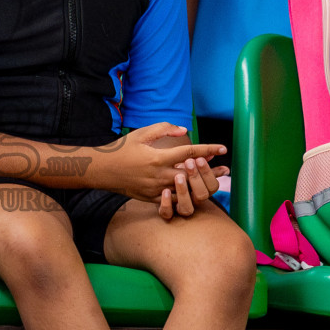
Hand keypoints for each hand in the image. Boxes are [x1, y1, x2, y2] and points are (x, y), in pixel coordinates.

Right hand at [98, 123, 227, 203]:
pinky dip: (185, 194)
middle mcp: (160, 175)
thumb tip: (184, 130)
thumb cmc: (122, 149)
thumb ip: (164, 129)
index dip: (209, 150)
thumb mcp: (142, 134)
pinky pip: (173, 199)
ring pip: (186, 190)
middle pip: (193, 175)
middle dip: (211, 171)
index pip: (190, 153)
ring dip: (201, 185)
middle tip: (226, 169)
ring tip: (215, 182)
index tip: (223, 148)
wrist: (103, 170)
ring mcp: (156, 189)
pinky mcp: (151, 198)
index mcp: (159, 158)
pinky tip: (194, 191)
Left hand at [158, 156, 227, 220]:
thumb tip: (210, 153)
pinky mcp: (164, 210)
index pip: (213, 186)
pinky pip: (167, 213)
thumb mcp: (183, 164)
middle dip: (198, 178)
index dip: (211, 173)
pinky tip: (165, 190)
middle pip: (203, 195)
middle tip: (189, 162)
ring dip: (184, 192)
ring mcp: (178, 206)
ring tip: (178, 176)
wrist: (151, 182)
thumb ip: (197, 159)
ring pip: (187, 208)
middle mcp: (191, 200)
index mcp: (200, 188)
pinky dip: (167, 204)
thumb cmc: (170, 171)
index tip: (200, 158)